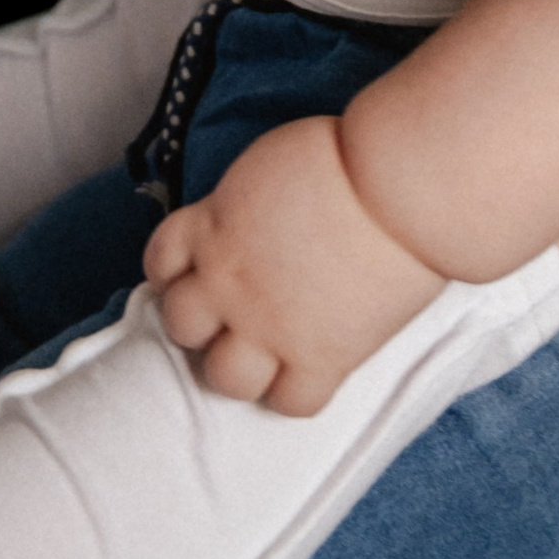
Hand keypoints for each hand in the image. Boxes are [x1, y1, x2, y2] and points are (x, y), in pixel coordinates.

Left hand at [145, 113, 443, 413]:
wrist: (397, 186)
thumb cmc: (348, 155)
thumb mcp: (270, 166)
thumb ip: (250, 203)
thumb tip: (260, 219)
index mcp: (213, 225)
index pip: (161, 262)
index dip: (177, 272)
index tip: (201, 272)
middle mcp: (227, 282)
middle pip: (181, 325)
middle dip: (203, 321)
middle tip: (236, 313)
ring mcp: (269, 327)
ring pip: (223, 377)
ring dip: (240, 366)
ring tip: (268, 351)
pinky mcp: (319, 357)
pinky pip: (290, 403)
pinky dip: (298, 393)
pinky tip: (313, 369)